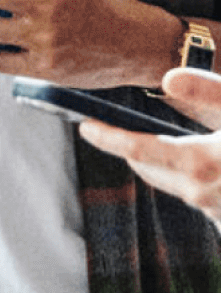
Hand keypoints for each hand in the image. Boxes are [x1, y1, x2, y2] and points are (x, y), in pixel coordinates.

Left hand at [79, 67, 220, 228]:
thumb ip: (206, 91)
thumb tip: (167, 79)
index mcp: (200, 163)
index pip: (137, 149)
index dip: (107, 136)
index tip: (85, 125)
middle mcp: (201, 194)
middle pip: (147, 169)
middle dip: (130, 148)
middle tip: (115, 128)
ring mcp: (215, 213)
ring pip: (171, 184)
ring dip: (162, 165)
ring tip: (157, 144)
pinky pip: (198, 199)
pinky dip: (192, 181)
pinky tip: (204, 169)